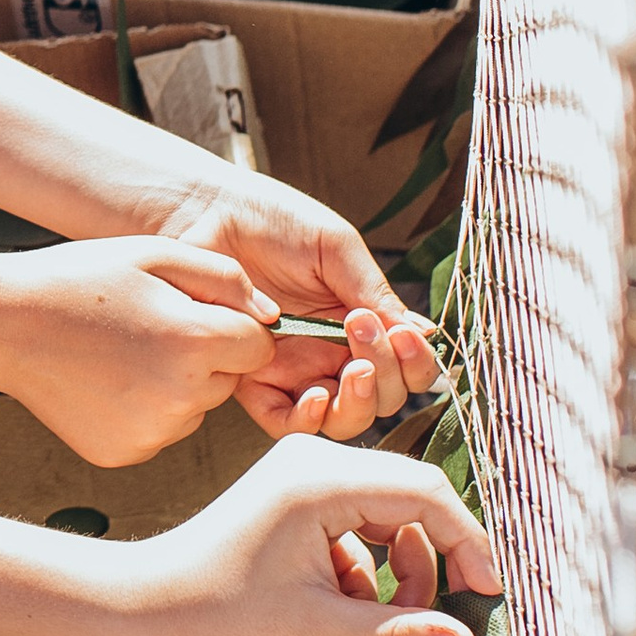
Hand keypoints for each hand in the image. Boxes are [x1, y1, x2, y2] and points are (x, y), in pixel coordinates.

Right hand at [0, 236, 280, 462]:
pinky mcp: (128, 453)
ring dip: (177, 384)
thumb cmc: (81, 280)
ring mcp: (154, 433)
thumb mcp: (157, 254)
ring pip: (196, 407)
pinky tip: (109, 380)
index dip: (232, 326)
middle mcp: (182, 398)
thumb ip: (227, 279)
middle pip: (228, 380)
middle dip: (204, 356)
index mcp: (196, 344)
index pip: (260, 346)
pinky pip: (162, 429)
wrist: (7, 324)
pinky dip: (145, 408)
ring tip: (123, 352)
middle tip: (148, 329)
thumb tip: (271, 317)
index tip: (195, 313)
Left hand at [132, 435, 499, 635]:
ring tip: (392, 623)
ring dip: (405, 567)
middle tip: (456, 615)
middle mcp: (316, 457)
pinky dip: (372, 564)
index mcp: (318, 479)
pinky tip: (351, 607)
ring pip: (392, 511)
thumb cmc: (218, 612)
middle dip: (441, 558)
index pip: (426, 495)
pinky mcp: (300, 487)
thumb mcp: (316, 629)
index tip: (490, 596)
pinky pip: (363, 519)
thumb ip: (398, 634)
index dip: (469, 545)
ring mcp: (307, 467)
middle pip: (415, 497)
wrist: (149, 600)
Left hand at [143, 170, 437, 438]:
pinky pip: (285, 420)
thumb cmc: (274, 221)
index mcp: (360, 322)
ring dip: (359, 403)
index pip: (405, 367)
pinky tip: (316, 395)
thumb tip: (426, 334)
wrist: (208, 214)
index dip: (415, 364)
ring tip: (354, 370)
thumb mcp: (337, 250)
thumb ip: (376, 293)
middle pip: (380, 398)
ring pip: (341, 419)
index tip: (405, 336)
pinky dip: (308, 419)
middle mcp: (331, 353)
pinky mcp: (253, 379)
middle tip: (365, 332)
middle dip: (388, 376)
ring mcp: (295, 369)